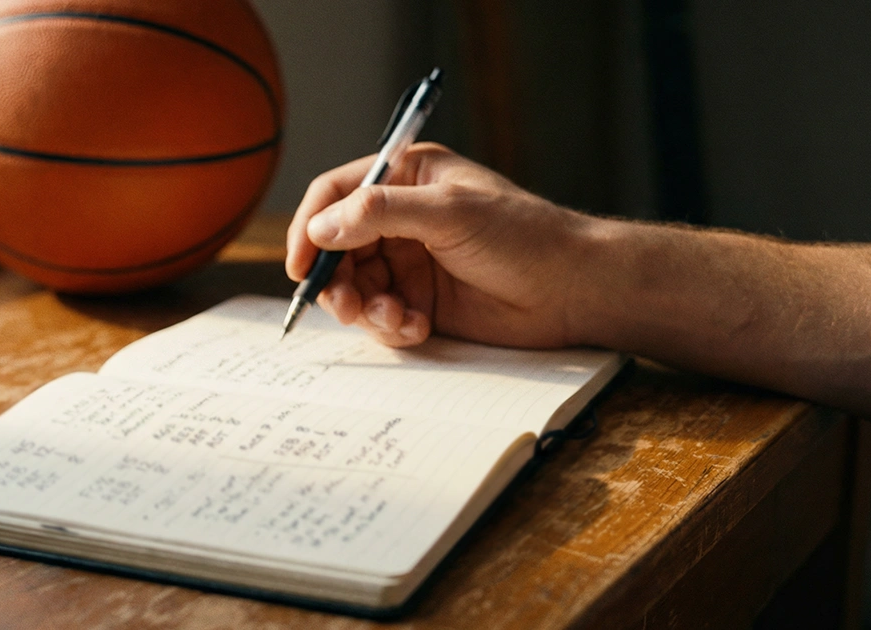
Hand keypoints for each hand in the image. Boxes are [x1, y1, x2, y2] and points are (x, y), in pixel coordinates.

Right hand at [286, 143, 594, 347]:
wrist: (572, 290)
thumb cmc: (522, 236)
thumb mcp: (449, 212)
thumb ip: (380, 213)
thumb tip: (320, 228)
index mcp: (405, 177)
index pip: (335, 194)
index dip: (310, 226)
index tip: (299, 263)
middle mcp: (400, 218)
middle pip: (336, 246)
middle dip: (336, 278)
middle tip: (346, 303)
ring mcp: (409, 261)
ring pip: (354, 286)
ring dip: (364, 307)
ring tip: (394, 317)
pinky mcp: (419, 301)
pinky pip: (380, 316)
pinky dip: (390, 326)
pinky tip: (418, 326)